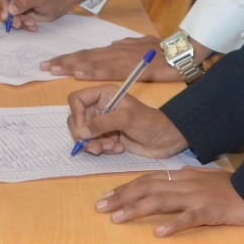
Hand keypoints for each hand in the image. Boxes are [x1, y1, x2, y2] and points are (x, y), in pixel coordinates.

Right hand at [0, 0, 88, 30]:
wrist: (59, 4)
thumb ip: (25, 1)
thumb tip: (10, 9)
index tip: (6, 15)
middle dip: (8, 16)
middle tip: (19, 23)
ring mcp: (8, 1)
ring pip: (2, 14)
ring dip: (16, 21)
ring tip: (31, 23)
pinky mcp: (12, 12)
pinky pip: (10, 21)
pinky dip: (21, 25)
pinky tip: (32, 24)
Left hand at [43, 35, 178, 80]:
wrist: (178, 51)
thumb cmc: (162, 50)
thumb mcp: (140, 46)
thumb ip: (125, 47)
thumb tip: (114, 46)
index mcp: (115, 50)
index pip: (88, 54)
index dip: (70, 58)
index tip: (53, 62)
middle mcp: (113, 53)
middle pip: (84, 57)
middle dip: (63, 62)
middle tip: (44, 66)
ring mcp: (119, 59)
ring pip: (90, 62)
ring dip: (71, 66)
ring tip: (54, 69)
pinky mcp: (128, 68)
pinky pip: (106, 70)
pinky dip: (91, 71)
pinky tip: (79, 73)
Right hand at [66, 84, 188, 157]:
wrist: (167, 139)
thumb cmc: (149, 123)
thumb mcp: (126, 119)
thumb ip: (102, 123)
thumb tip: (80, 132)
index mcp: (104, 95)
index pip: (76, 99)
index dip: (76, 114)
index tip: (84, 130)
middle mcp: (100, 107)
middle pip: (77, 120)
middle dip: (85, 135)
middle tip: (96, 146)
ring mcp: (103, 124)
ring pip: (84, 135)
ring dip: (95, 144)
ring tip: (113, 147)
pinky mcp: (108, 138)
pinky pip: (94, 144)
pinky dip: (104, 149)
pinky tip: (119, 149)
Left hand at [96, 168, 243, 236]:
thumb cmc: (233, 188)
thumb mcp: (205, 180)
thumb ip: (186, 181)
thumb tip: (167, 182)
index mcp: (183, 176)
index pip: (148, 180)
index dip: (126, 188)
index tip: (106, 197)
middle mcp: (186, 183)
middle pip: (148, 187)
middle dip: (122, 197)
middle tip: (101, 207)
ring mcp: (197, 197)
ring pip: (162, 200)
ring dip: (138, 209)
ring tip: (118, 218)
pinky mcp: (211, 212)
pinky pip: (189, 218)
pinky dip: (173, 224)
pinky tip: (159, 232)